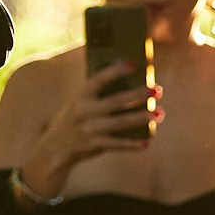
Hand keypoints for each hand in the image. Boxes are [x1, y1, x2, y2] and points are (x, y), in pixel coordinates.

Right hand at [21, 61, 156, 196]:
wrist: (55, 148)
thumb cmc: (75, 120)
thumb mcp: (80, 104)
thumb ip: (99, 95)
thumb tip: (132, 86)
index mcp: (80, 96)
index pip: (99, 79)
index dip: (115, 71)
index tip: (134, 65)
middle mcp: (84, 111)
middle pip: (116, 100)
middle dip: (139, 94)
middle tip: (157, 89)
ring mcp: (89, 129)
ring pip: (121, 122)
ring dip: (142, 118)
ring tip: (159, 113)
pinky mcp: (94, 145)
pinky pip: (118, 144)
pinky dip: (133, 144)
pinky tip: (148, 141)